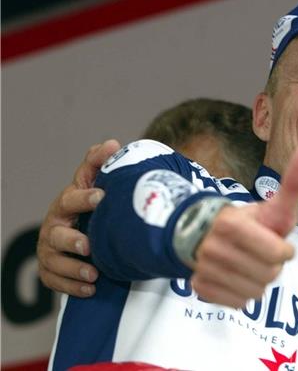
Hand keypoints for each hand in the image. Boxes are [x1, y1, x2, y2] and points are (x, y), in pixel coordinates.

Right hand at [37, 140, 120, 296]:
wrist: (89, 230)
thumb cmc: (95, 204)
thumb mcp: (97, 183)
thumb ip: (101, 164)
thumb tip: (112, 144)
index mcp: (67, 202)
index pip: (71, 197)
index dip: (84, 197)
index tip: (102, 197)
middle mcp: (54, 226)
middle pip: (57, 234)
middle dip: (72, 240)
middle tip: (89, 245)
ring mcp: (49, 249)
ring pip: (54, 261)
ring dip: (73, 269)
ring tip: (94, 274)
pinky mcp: (50, 270)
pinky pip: (54, 281)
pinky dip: (71, 286)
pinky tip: (91, 289)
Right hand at [191, 147, 297, 307]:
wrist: (212, 236)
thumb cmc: (253, 223)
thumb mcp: (275, 205)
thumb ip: (293, 183)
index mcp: (231, 223)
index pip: (278, 254)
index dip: (283, 251)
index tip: (276, 241)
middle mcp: (212, 246)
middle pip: (268, 275)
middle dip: (272, 266)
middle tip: (262, 254)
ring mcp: (203, 268)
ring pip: (254, 292)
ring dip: (259, 282)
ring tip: (249, 264)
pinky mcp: (200, 288)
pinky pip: (238, 303)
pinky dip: (244, 294)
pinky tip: (237, 277)